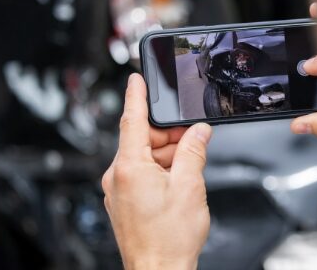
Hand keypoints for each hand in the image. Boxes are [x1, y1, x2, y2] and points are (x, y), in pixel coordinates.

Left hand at [102, 74, 211, 269]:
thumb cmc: (169, 239)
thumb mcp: (190, 186)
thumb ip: (193, 152)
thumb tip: (198, 132)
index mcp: (129, 167)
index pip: (131, 119)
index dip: (136, 95)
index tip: (136, 78)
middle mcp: (117, 177)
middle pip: (142, 139)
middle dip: (168, 137)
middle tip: (194, 141)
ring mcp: (118, 192)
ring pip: (144, 158)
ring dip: (168, 157)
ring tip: (190, 172)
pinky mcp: (124, 203)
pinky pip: (141, 175)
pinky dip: (161, 172)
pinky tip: (179, 183)